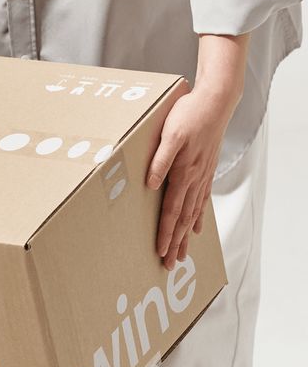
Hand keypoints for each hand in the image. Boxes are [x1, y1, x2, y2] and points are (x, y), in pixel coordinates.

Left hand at [145, 33, 249, 269]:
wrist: (216, 101)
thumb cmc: (190, 114)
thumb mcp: (170, 134)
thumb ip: (160, 160)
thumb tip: (150, 184)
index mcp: (183, 173)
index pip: (172, 211)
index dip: (165, 233)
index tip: (161, 252)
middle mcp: (195, 179)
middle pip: (183, 219)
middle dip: (175, 243)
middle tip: (169, 265)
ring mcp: (202, 176)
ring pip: (193, 213)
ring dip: (186, 235)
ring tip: (182, 254)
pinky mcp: (205, 170)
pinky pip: (202, 200)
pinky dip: (198, 217)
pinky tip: (196, 228)